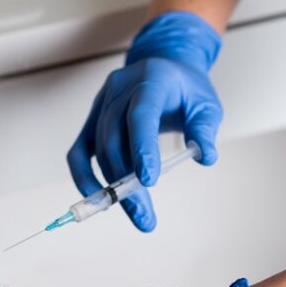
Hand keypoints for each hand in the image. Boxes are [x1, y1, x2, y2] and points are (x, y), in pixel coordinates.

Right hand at [69, 11, 222, 231]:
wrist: (164, 69)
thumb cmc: (186, 91)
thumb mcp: (206, 105)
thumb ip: (204, 129)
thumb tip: (206, 157)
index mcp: (151, 79)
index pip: (140, 115)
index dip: (141, 148)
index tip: (147, 182)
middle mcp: (119, 89)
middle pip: (115, 140)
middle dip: (128, 183)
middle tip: (145, 217)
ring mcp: (101, 104)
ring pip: (99, 150)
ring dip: (114, 188)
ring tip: (138, 215)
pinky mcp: (91, 120)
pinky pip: (79, 152)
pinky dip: (84, 177)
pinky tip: (101, 201)